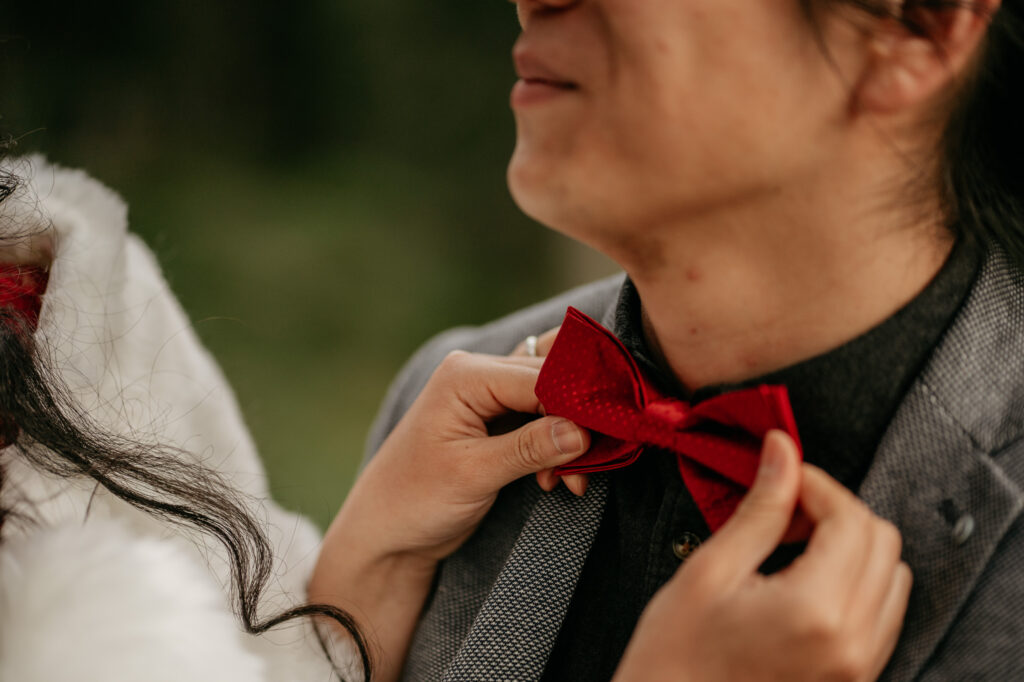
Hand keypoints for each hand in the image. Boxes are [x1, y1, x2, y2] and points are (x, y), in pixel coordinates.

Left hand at [310, 350, 589, 679]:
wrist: (385, 533)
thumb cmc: (414, 500)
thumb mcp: (474, 475)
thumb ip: (529, 449)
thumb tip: (583, 431)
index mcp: (466, 375)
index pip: (541, 374)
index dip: (581, 401)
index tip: (615, 431)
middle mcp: (478, 375)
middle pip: (552, 380)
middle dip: (580, 421)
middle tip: (600, 459)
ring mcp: (487, 397)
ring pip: (552, 401)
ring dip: (571, 438)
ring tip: (572, 481)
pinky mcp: (496, 422)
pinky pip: (542, 421)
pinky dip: (558, 448)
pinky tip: (558, 481)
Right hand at [613, 431, 911, 681]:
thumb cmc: (675, 657)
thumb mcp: (711, 570)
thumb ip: (760, 508)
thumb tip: (782, 452)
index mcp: (815, 611)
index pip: (851, 519)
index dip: (817, 484)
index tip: (784, 476)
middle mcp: (852, 643)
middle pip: (883, 542)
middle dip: (837, 511)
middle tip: (786, 511)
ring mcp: (858, 666)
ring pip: (892, 576)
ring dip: (851, 546)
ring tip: (794, 547)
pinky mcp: (854, 678)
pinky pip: (882, 613)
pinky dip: (855, 582)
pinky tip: (805, 580)